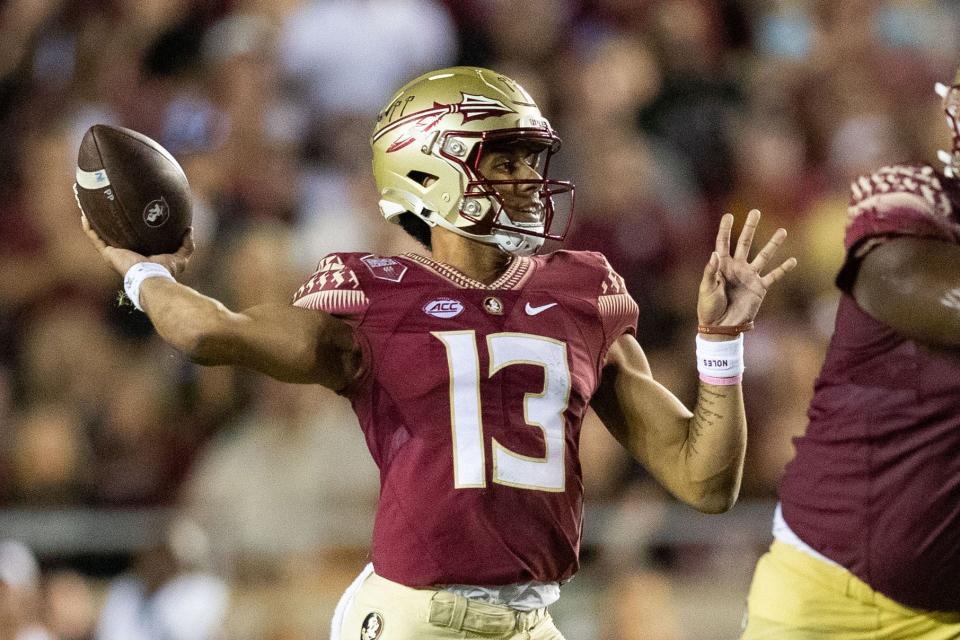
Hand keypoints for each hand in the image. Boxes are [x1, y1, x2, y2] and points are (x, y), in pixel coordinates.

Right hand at [81, 213, 193, 276]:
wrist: (153, 278)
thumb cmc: (166, 271)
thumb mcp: (180, 257)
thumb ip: (187, 244)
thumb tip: (189, 229)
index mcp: (138, 252)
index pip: (131, 236)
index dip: (127, 225)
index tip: (127, 210)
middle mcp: (123, 252)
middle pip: (112, 233)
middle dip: (107, 220)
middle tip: (104, 203)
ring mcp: (114, 253)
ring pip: (99, 233)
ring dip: (93, 220)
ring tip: (88, 204)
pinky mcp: (107, 254)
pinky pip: (94, 238)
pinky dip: (88, 227)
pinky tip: (84, 215)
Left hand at [697, 209, 796, 328]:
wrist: (721, 326)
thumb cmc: (709, 307)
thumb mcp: (706, 289)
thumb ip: (711, 271)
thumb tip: (715, 253)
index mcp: (722, 266)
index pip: (723, 243)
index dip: (725, 229)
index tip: (729, 215)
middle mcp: (737, 267)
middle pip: (744, 243)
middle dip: (750, 228)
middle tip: (756, 212)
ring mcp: (749, 276)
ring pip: (763, 256)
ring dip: (773, 244)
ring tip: (783, 231)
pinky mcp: (759, 288)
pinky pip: (774, 276)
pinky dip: (783, 269)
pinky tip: (792, 260)